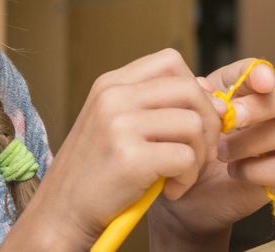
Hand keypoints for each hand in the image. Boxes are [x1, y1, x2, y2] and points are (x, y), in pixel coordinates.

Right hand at [13, 49, 220, 248]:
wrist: (62, 213)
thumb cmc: (98, 171)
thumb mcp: (117, 124)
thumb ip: (157, 104)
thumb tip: (212, 91)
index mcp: (110, 84)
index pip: (170, 61)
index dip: (195, 88)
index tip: (196, 117)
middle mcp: (113, 98)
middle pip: (189, 90)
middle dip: (208, 122)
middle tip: (200, 151)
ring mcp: (119, 126)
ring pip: (193, 124)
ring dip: (198, 156)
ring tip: (180, 174)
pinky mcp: (130, 158)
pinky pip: (186, 157)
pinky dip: (188, 178)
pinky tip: (171, 190)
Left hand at [147, 58, 274, 242]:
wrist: (182, 195)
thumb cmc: (186, 150)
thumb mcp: (184, 119)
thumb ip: (195, 99)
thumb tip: (204, 86)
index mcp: (241, 92)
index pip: (260, 72)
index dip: (263, 72)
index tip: (260, 81)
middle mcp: (266, 113)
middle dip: (262, 105)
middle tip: (233, 120)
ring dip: (252, 140)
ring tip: (221, 153)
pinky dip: (257, 169)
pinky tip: (234, 173)